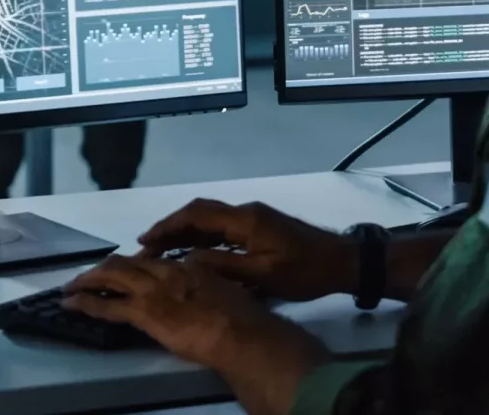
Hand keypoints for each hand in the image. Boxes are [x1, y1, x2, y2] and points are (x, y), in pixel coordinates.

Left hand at [63, 255, 318, 369]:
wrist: (238, 332)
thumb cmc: (239, 316)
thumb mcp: (223, 289)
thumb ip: (204, 284)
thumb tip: (196, 289)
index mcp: (185, 266)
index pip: (149, 261)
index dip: (130, 265)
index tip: (121, 271)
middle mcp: (165, 272)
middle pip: (124, 263)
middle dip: (101, 269)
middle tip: (85, 277)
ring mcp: (152, 291)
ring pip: (110, 277)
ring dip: (86, 282)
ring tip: (70, 289)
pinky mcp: (144, 312)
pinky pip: (107, 305)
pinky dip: (86, 303)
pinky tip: (73, 304)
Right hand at [137, 199, 353, 301]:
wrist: (342, 262)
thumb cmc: (305, 272)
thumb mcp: (264, 275)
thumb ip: (225, 266)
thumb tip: (188, 259)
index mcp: (246, 220)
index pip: (198, 215)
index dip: (168, 226)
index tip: (146, 240)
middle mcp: (247, 213)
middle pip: (200, 213)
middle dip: (172, 228)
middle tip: (147, 248)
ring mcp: (254, 219)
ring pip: (211, 221)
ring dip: (186, 234)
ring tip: (162, 253)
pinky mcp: (260, 228)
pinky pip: (223, 228)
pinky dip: (203, 239)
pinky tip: (192, 255)